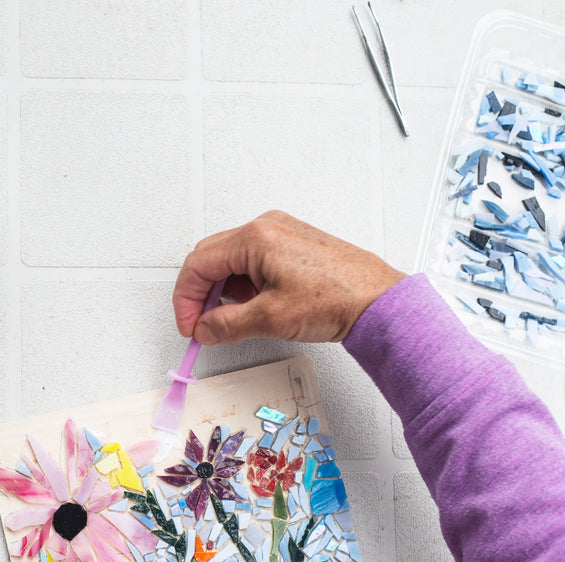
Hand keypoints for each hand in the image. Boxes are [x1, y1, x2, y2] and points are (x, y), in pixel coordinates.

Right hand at [173, 211, 405, 343]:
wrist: (378, 301)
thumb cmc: (338, 299)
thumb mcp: (271, 319)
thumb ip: (227, 325)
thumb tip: (204, 329)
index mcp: (255, 238)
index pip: (198, 264)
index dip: (186, 299)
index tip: (190, 325)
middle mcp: (266, 228)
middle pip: (210, 258)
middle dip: (201, 294)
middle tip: (202, 325)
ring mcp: (280, 234)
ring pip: (231, 260)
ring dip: (223, 290)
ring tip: (233, 319)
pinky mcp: (292, 245)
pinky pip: (252, 260)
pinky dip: (244, 284)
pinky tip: (255, 306)